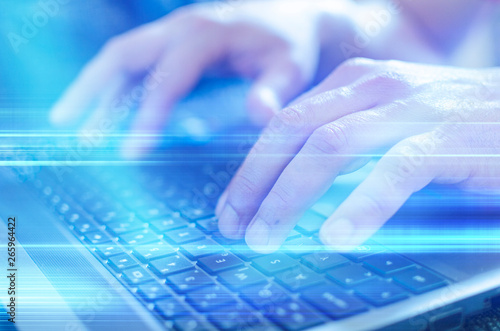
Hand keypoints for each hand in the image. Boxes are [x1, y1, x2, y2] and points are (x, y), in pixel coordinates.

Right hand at [50, 0, 354, 157]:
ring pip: (122, 56)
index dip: (148, 113)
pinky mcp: (174, 40)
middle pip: (125, 55)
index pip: (168, 76)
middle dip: (93, 90)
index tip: (130, 150)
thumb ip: (275, 91)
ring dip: (94, 87)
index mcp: (207, 33)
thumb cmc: (293, 46)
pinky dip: (115, 84)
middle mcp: (182, 27)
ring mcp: (174, 31)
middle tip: (69, 126)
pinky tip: (104, 109)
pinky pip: (136, 61)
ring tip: (69, 120)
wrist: (294, 18)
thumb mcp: (292, 68)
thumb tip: (260, 114)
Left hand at [216, 57, 499, 252]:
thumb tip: (294, 187)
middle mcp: (376, 86)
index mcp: (355, 84)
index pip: (285, 124)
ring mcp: (411, 108)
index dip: (251, 168)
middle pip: (294, 133)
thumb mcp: (386, 123)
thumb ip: (344, 143)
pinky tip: (337, 236)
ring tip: (266, 237)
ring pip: (330, 148)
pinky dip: (362, 205)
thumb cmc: (450, 126)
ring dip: (290, 197)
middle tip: (234, 226)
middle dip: (255, 182)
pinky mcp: (447, 139)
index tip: (231, 206)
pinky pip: (394, 171)